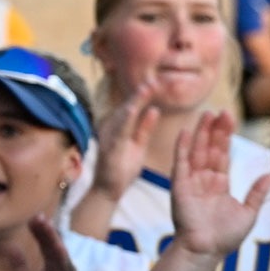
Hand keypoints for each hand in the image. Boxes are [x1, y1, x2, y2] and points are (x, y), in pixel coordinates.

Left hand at [10, 214, 83, 270]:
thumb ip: (19, 266)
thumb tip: (9, 246)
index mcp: (50, 268)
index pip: (44, 245)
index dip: (39, 232)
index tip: (31, 218)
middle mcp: (60, 270)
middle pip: (54, 246)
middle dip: (47, 232)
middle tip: (38, 216)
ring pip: (62, 256)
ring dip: (55, 241)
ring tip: (48, 227)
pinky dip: (64, 260)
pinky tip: (58, 249)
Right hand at [91, 80, 162, 199]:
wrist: (108, 190)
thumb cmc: (122, 166)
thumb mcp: (138, 144)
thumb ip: (144, 127)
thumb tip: (154, 109)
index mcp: (121, 125)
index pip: (135, 106)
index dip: (147, 93)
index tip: (161, 82)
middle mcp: (112, 127)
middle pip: (129, 105)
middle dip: (142, 92)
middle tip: (157, 80)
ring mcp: (109, 136)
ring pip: (123, 114)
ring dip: (135, 100)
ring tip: (147, 88)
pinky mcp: (109, 148)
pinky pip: (118, 131)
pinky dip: (125, 119)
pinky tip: (132, 110)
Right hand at [168, 111, 269, 258]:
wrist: (206, 250)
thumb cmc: (225, 237)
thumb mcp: (248, 212)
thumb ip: (257, 193)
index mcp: (219, 184)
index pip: (223, 154)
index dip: (226, 137)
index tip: (231, 119)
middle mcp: (204, 180)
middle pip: (211, 148)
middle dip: (216, 130)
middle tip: (223, 111)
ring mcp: (191, 181)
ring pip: (197, 151)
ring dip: (201, 133)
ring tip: (207, 114)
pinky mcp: (179, 186)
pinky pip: (180, 163)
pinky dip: (182, 147)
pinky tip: (186, 132)